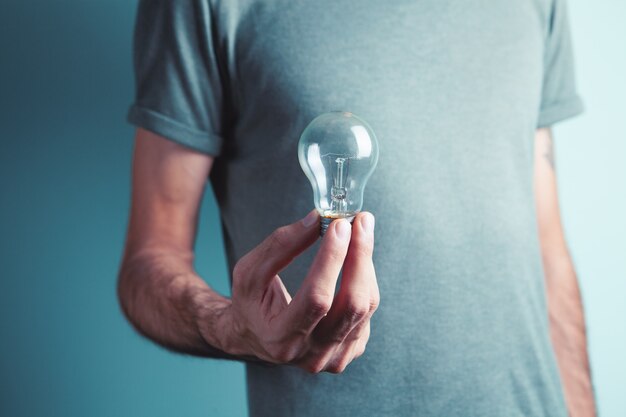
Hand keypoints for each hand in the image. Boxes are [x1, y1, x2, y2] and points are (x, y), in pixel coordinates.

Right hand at [221, 210, 378, 372]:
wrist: (256, 338)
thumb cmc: (251, 303)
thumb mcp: (249, 273)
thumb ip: (279, 246)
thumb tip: (317, 220)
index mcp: (280, 338)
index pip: (316, 298)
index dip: (332, 259)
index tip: (340, 225)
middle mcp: (311, 355)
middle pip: (351, 304)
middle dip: (360, 257)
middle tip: (361, 221)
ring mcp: (333, 358)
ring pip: (365, 306)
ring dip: (365, 264)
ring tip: (360, 232)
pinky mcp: (350, 352)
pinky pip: (368, 311)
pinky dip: (365, 280)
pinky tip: (355, 261)